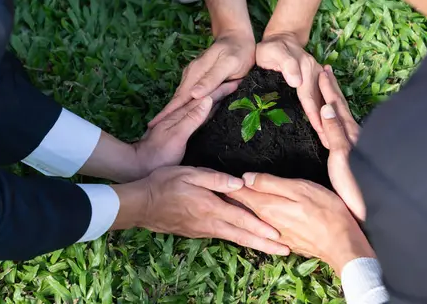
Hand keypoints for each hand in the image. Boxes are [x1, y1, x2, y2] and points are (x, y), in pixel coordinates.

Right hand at [112, 167, 289, 255]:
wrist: (141, 205)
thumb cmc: (164, 184)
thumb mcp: (190, 174)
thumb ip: (216, 179)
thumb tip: (240, 183)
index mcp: (211, 207)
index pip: (242, 219)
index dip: (261, 228)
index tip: (279, 236)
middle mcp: (210, 222)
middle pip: (243, 235)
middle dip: (265, 244)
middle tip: (284, 251)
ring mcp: (204, 229)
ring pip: (235, 238)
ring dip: (254, 243)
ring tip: (272, 248)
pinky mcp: (198, 231)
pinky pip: (224, 235)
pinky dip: (239, 238)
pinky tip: (246, 239)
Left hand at [130, 81, 238, 180]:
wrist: (139, 166)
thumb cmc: (158, 154)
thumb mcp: (176, 136)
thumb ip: (192, 118)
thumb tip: (207, 98)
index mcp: (182, 113)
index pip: (205, 97)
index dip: (220, 89)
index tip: (237, 81)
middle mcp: (182, 115)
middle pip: (204, 99)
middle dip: (220, 89)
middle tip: (236, 82)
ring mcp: (181, 123)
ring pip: (202, 106)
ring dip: (215, 98)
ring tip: (228, 91)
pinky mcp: (181, 132)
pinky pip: (199, 116)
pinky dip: (208, 110)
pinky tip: (212, 110)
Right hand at [149, 35, 254, 126]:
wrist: (238, 36)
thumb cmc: (238, 51)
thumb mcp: (228, 64)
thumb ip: (212, 79)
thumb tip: (193, 94)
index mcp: (197, 72)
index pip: (180, 96)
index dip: (168, 111)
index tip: (153, 124)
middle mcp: (192, 74)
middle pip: (177, 98)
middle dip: (165, 113)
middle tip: (152, 128)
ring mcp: (194, 75)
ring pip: (182, 96)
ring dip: (173, 109)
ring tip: (161, 125)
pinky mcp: (198, 76)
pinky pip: (189, 93)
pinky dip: (182, 104)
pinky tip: (179, 112)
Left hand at [227, 173, 374, 274]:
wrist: (342, 245)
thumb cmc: (326, 212)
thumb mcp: (300, 189)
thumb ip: (271, 183)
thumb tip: (245, 177)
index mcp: (266, 206)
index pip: (238, 191)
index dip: (227, 182)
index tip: (216, 175)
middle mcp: (264, 222)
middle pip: (241, 205)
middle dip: (228, 195)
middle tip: (215, 186)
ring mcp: (272, 234)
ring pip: (250, 217)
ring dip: (239, 207)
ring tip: (228, 198)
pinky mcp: (283, 241)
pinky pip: (261, 227)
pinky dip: (253, 219)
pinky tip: (252, 216)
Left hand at [256, 33, 325, 141]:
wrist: (280, 38)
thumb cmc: (271, 48)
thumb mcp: (273, 51)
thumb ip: (285, 64)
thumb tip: (297, 82)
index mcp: (306, 68)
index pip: (309, 96)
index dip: (314, 113)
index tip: (319, 129)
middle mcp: (316, 73)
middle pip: (321, 101)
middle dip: (326, 122)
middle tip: (330, 142)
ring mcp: (318, 76)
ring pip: (324, 100)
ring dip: (329, 119)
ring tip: (331, 138)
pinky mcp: (316, 80)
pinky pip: (322, 98)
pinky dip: (326, 112)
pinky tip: (327, 124)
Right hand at [318, 66, 364, 219]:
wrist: (369, 208)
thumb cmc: (354, 185)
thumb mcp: (341, 156)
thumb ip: (334, 131)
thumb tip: (326, 106)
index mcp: (350, 133)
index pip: (336, 104)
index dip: (328, 88)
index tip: (321, 70)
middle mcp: (354, 136)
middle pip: (341, 106)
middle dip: (332, 88)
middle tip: (325, 69)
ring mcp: (354, 145)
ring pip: (342, 115)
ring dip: (334, 100)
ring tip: (329, 87)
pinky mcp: (353, 155)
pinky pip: (341, 127)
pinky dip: (336, 116)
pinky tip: (336, 118)